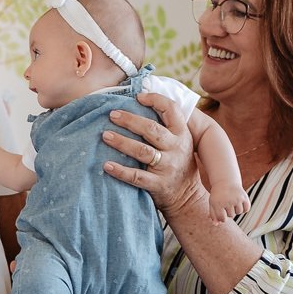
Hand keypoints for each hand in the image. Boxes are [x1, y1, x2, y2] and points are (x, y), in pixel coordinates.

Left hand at [102, 92, 206, 216]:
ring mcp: (167, 167)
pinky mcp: (158, 184)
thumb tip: (140, 102)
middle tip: (112, 115)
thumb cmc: (177, 163)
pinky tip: (106, 165)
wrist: (187, 197)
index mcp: (182, 134)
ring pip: (142, 151)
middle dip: (130, 120)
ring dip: (122, 142)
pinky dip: (120, 171)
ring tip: (105, 136)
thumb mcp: (180, 142)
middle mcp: (176, 148)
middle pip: (151, 129)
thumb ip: (166, 126)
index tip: (138, 97)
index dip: (155, 99)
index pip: (172, 109)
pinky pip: (137, 177)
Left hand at [208, 183, 250, 223]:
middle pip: (231, 215)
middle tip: (226, 203)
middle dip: (228, 211)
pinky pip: (246, 209)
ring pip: (238, 212)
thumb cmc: (218, 195)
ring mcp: (237, 199)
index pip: (222, 219)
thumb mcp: (212, 203)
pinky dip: (244, 208)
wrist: (225, 181)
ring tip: (232, 202)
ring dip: (236, 209)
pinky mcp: (244, 197)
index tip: (222, 213)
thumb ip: (213, 214)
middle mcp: (228, 201)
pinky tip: (240, 203)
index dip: (222, 218)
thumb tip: (216, 224)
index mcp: (218, 203)